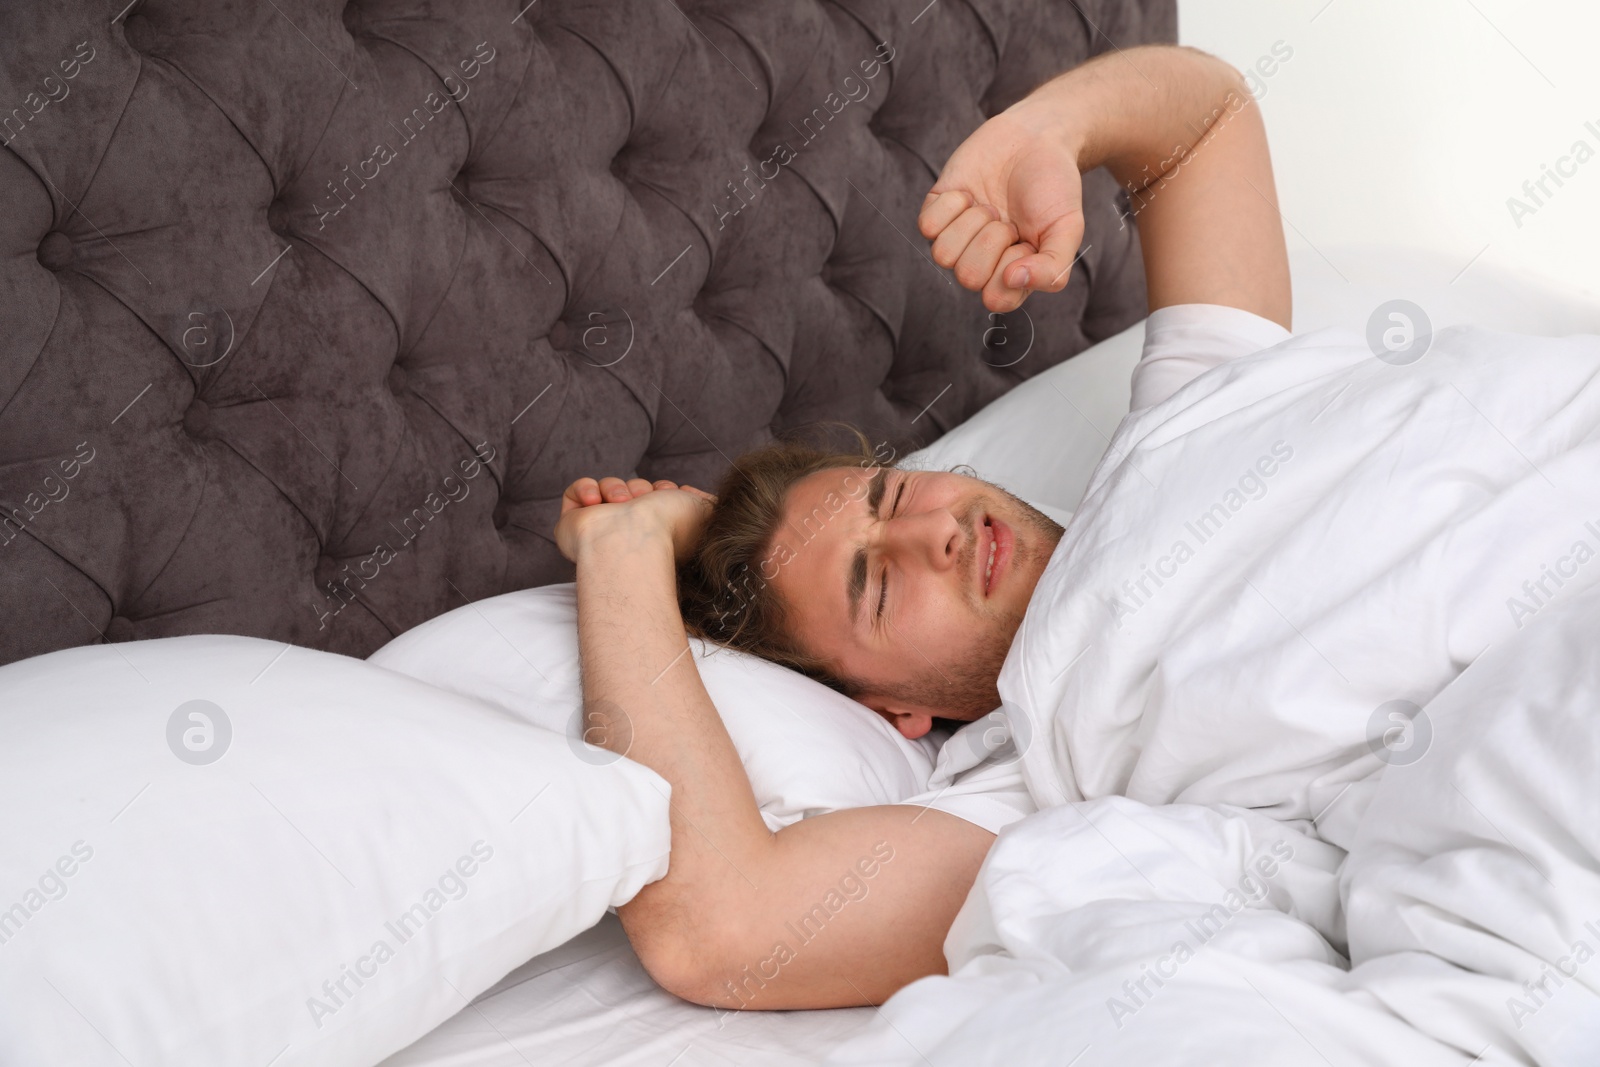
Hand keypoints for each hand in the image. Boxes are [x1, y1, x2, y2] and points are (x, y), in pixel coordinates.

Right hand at [554, 476, 715, 564]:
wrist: (636, 539)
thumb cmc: (671, 529)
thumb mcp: (704, 511)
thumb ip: (706, 500)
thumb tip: (694, 492)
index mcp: (656, 532)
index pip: (655, 497)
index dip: (663, 489)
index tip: (672, 492)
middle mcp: (628, 531)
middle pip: (632, 490)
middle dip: (641, 487)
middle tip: (646, 499)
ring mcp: (600, 528)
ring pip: (606, 487)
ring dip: (616, 487)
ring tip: (621, 502)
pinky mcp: (573, 524)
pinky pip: (574, 492)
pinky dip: (586, 489)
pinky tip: (596, 501)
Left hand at [918, 105, 1085, 312]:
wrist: (1036, 138)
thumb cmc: (1053, 186)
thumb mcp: (1068, 229)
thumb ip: (1053, 268)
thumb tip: (1014, 281)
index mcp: (1011, 277)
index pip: (996, 299)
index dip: (1010, 269)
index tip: (1027, 241)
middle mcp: (980, 264)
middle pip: (968, 276)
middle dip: (993, 240)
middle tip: (1008, 220)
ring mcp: (956, 239)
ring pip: (943, 255)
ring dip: (972, 223)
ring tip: (991, 207)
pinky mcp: (936, 213)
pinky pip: (927, 227)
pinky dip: (952, 205)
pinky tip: (970, 194)